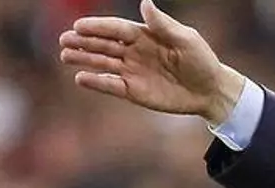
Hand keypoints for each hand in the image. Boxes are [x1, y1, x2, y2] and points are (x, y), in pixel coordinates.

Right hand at [59, 0, 245, 121]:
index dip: (98, 27)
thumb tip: (145, 2)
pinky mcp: (134, 91)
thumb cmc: (201, 60)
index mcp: (144, 35)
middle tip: (63, 39)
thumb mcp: (186, 39)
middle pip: (104, 44)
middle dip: (83, 42)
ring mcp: (132, 71)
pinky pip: (112, 85)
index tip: (79, 25)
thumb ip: (163, 24)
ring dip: (84, 59)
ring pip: (103, 63)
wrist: (210, 90)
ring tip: (65, 56)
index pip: (116, 28)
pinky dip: (97, 82)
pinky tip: (81, 78)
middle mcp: (134, 52)